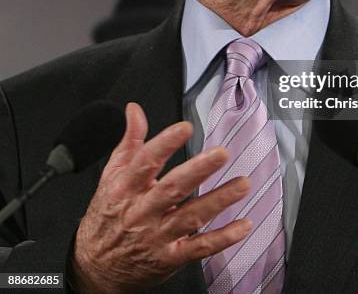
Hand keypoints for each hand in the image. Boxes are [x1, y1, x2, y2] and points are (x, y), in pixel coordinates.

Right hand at [71, 102, 251, 292]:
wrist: (95, 267)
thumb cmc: (108, 216)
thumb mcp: (111, 176)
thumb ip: (130, 141)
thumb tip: (135, 110)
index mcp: (126, 188)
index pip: (145, 162)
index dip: (165, 143)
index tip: (185, 128)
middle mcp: (142, 212)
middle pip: (172, 188)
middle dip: (198, 170)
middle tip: (222, 153)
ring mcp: (157, 236)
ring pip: (191, 217)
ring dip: (219, 200)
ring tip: (242, 184)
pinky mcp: (170, 257)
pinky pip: (200, 247)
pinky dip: (223, 237)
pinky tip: (243, 225)